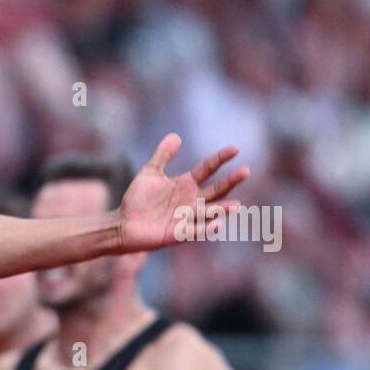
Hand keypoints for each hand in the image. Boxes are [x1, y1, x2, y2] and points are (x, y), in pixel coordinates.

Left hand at [118, 134, 248, 252]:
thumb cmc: (137, 200)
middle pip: (216, 190)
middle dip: (230, 182)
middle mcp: (192, 200)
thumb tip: (176, 136)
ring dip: (223, 209)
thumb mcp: (150, 173)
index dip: (221, 159)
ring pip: (210, 212)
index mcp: (186, 184)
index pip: (208, 168)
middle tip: (246, 171)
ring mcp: (187, 217)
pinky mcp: (179, 233)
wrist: (123, 223)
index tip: (236, 149)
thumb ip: (163, 156)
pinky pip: (195, 231)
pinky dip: (206, 229)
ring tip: (237, 205)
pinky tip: (217, 224)